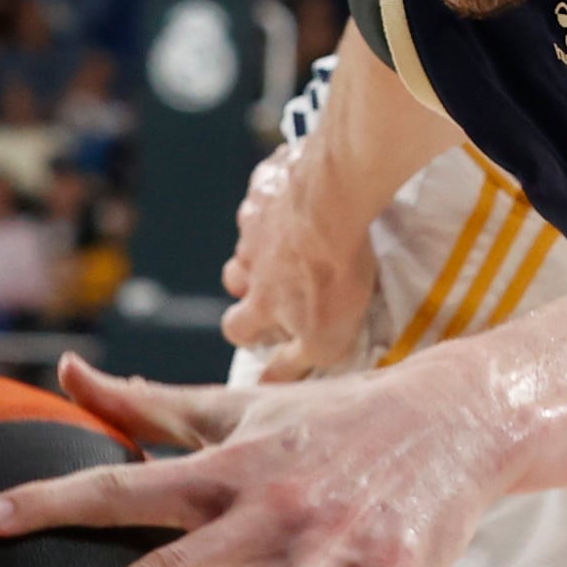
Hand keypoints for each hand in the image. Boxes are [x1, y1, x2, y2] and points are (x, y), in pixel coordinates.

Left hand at [0, 350, 514, 566]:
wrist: (456, 416)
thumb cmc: (335, 418)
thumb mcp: (240, 406)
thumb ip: (147, 402)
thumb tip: (62, 371)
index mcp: (229, 470)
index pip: (126, 483)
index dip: (54, 499)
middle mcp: (270, 509)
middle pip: (179, 563)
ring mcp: (331, 546)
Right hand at [218, 135, 375, 383]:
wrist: (332, 198)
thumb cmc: (333, 272)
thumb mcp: (324, 338)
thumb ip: (294, 363)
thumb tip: (268, 384)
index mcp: (260, 301)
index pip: (236, 329)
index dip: (247, 333)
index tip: (261, 332)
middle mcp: (248, 261)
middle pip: (234, 279)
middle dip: (248, 286)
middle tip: (279, 282)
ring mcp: (255, 219)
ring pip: (249, 239)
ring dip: (264, 243)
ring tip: (297, 240)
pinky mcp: (268, 182)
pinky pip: (267, 194)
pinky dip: (280, 199)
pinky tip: (306, 198)